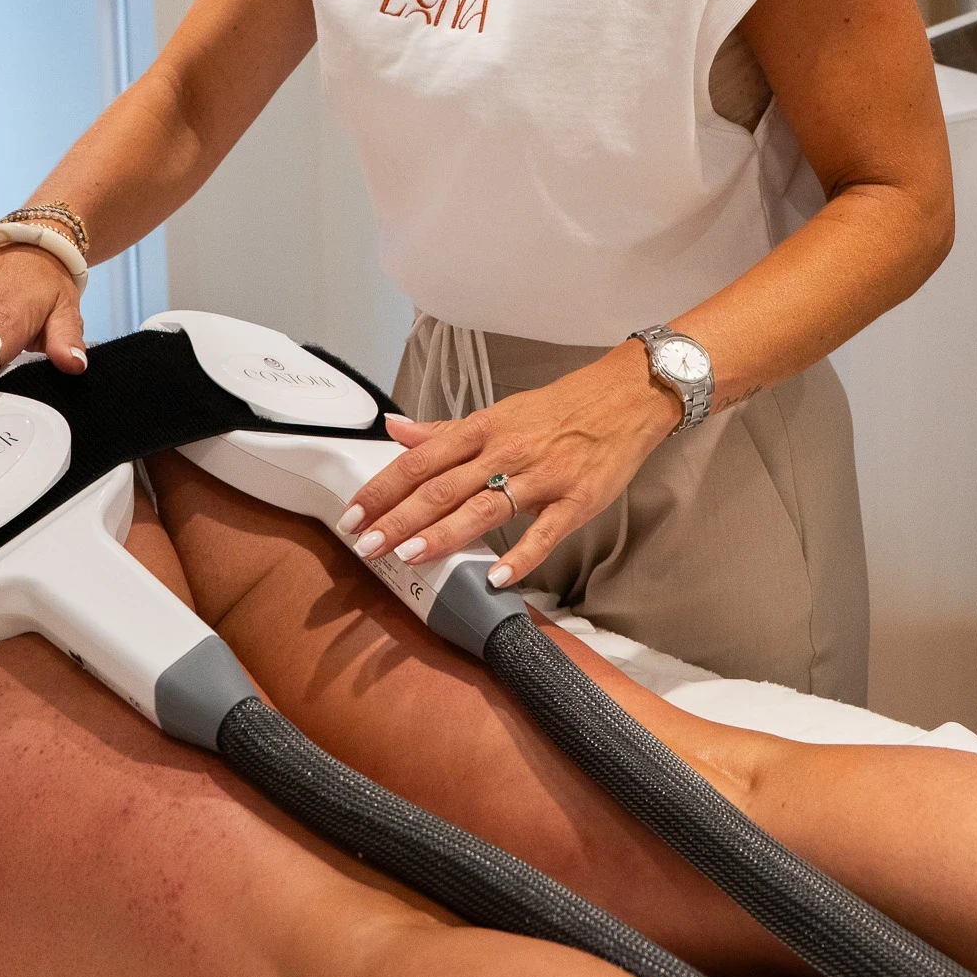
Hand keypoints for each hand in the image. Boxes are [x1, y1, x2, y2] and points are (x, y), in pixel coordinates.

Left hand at [340, 344, 680, 586]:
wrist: (624, 398)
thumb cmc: (557, 410)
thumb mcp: (498, 413)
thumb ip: (444, 430)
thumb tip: (394, 430)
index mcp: (482, 429)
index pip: (420, 461)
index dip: (383, 488)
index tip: (352, 515)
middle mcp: (506, 451)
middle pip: (443, 487)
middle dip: (400, 519)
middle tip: (366, 547)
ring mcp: (542, 477)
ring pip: (484, 508)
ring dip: (443, 535)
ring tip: (410, 558)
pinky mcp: (576, 500)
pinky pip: (545, 532)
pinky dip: (520, 557)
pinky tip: (495, 578)